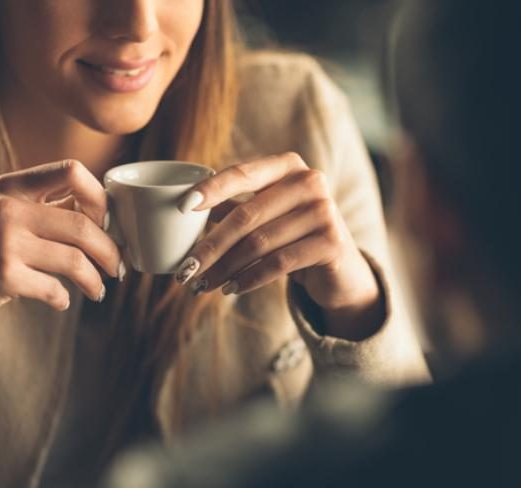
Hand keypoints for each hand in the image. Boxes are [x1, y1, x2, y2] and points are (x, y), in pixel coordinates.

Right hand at [0, 160, 122, 355]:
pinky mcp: (2, 277)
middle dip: (110, 251)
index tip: (106, 222)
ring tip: (99, 290)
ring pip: (76, 261)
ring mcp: (4, 243)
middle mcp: (7, 209)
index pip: (72, 171)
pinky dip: (63, 299)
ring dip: (95, 281)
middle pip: (84, 225)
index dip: (100, 198)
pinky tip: (61, 301)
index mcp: (10, 186)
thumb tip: (103, 214)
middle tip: (116, 266)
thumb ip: (41, 207)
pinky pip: (55, 289)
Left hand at [172, 152, 381, 338]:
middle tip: (185, 270)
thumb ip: (233, 207)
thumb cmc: (293, 237)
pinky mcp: (331, 243)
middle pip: (246, 216)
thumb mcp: (265, 216)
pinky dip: (249, 279)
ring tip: (202, 285)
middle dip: (210, 246)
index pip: (242, 174)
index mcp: (289, 166)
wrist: (340, 270)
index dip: (210, 190)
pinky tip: (231, 289)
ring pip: (259, 243)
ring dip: (225, 268)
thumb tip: (182, 209)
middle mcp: (310, 182)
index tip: (180, 209)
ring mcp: (324, 211)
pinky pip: (278, 263)